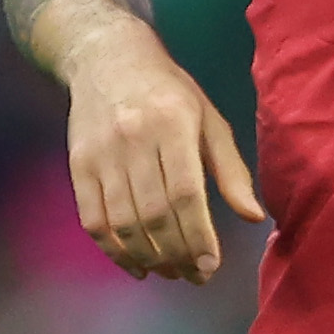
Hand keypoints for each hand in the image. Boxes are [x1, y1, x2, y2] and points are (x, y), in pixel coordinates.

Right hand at [64, 32, 264, 283]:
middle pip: (155, 213)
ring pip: (123, 222)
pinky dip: (113, 250)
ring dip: (148, 258)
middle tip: (194, 276)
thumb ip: (231, 170)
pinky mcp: (79, 164)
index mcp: (173, 124)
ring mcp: (101, 153)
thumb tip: (254, 217)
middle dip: (177, 254)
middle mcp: (134, 138)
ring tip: (170, 273)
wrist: (107, 57)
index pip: (185, 193)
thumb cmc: (169, 92)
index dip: (198, 236)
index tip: (210, 266)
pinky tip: (136, 266)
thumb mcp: (209, 119)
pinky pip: (93, 219)